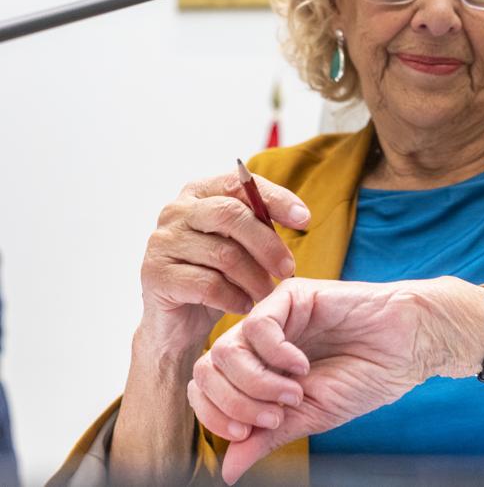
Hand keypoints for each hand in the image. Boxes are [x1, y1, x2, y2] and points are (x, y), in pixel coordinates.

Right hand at [140, 171, 310, 353]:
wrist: (177, 322)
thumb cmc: (216, 276)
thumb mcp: (242, 245)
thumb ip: (261, 226)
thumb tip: (299, 217)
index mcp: (200, 193)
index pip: (239, 183)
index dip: (275, 198)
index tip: (305, 220)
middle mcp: (176, 210)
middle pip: (230, 215)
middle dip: (267, 244)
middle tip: (288, 269)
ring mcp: (162, 241)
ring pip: (223, 254)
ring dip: (254, 278)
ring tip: (267, 294)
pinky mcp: (155, 275)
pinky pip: (207, 284)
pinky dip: (234, 297)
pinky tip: (244, 305)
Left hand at [187, 276, 483, 484]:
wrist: (409, 348)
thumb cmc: (367, 379)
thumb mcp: (311, 417)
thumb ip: (267, 436)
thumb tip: (226, 471)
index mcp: (258, 369)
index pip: (205, 389)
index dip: (216, 416)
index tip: (248, 433)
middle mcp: (258, 342)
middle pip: (206, 370)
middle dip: (234, 404)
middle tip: (275, 415)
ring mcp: (273, 316)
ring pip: (225, 349)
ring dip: (255, 383)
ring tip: (295, 392)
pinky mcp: (291, 295)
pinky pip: (256, 325)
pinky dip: (274, 355)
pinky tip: (302, 365)